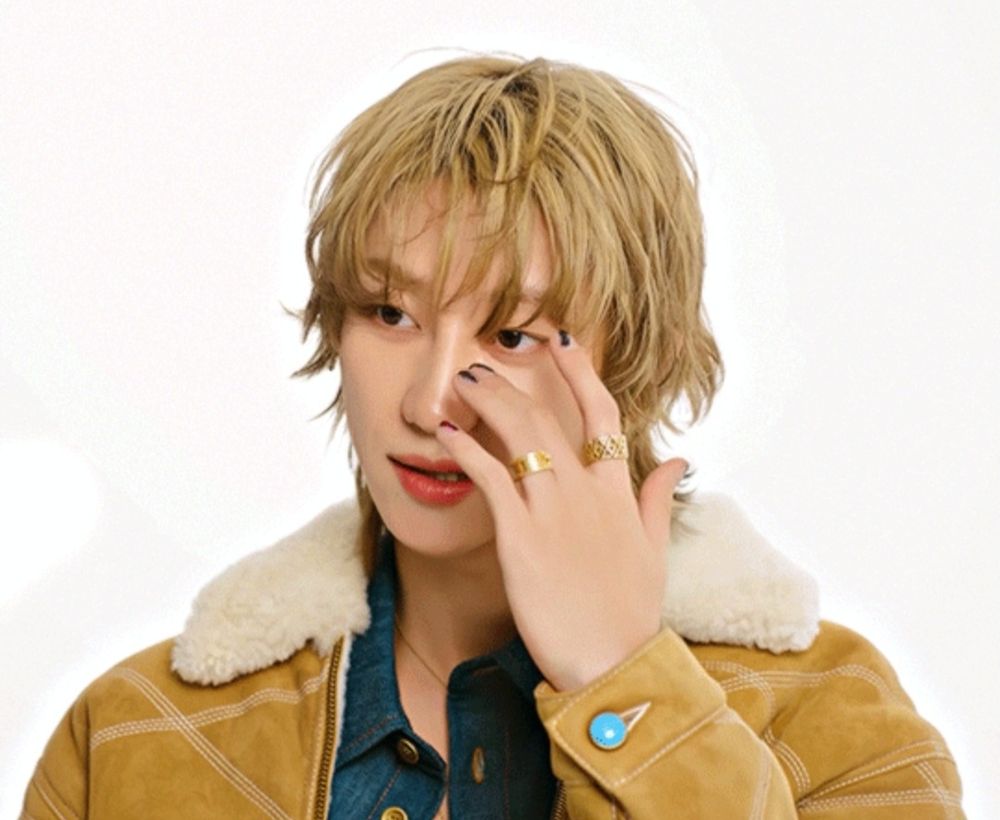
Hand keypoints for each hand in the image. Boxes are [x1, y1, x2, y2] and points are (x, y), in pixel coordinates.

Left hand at [436, 331, 687, 691]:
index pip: (603, 415)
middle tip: (483, 364)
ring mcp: (554, 510)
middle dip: (513, 384)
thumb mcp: (653, 550)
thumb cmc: (630, 612)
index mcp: (618, 492)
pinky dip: (468, 449)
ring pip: (521, 436)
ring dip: (488, 401)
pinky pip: (491, 478)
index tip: (562, 342)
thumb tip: (676, 458)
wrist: (612, 664)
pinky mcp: (521, 535)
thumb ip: (657, 498)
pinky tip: (447, 432)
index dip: (581, 373)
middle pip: (549, 417)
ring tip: (462, 381)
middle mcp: (587, 491)